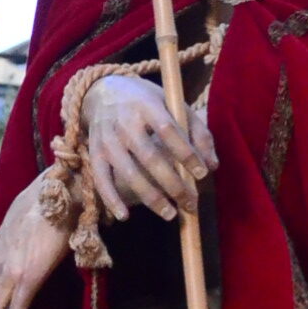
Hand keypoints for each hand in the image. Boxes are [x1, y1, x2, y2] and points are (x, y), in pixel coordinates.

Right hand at [85, 74, 216, 223]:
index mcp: (147, 104)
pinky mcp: (95, 153)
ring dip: (150, 197)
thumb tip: (212, 166)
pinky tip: (125, 216)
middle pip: (150, 157)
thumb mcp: (173, 104)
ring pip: (129, 173)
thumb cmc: (146, 101)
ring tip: (170, 214)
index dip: (186, 153)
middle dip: (173, 184)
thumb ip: (197, 131)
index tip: (202, 173)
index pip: (169, 130)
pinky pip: (101, 179)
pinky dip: (111, 199)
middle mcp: (124, 121)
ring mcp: (107, 139)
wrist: (101, 92)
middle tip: (191, 204)